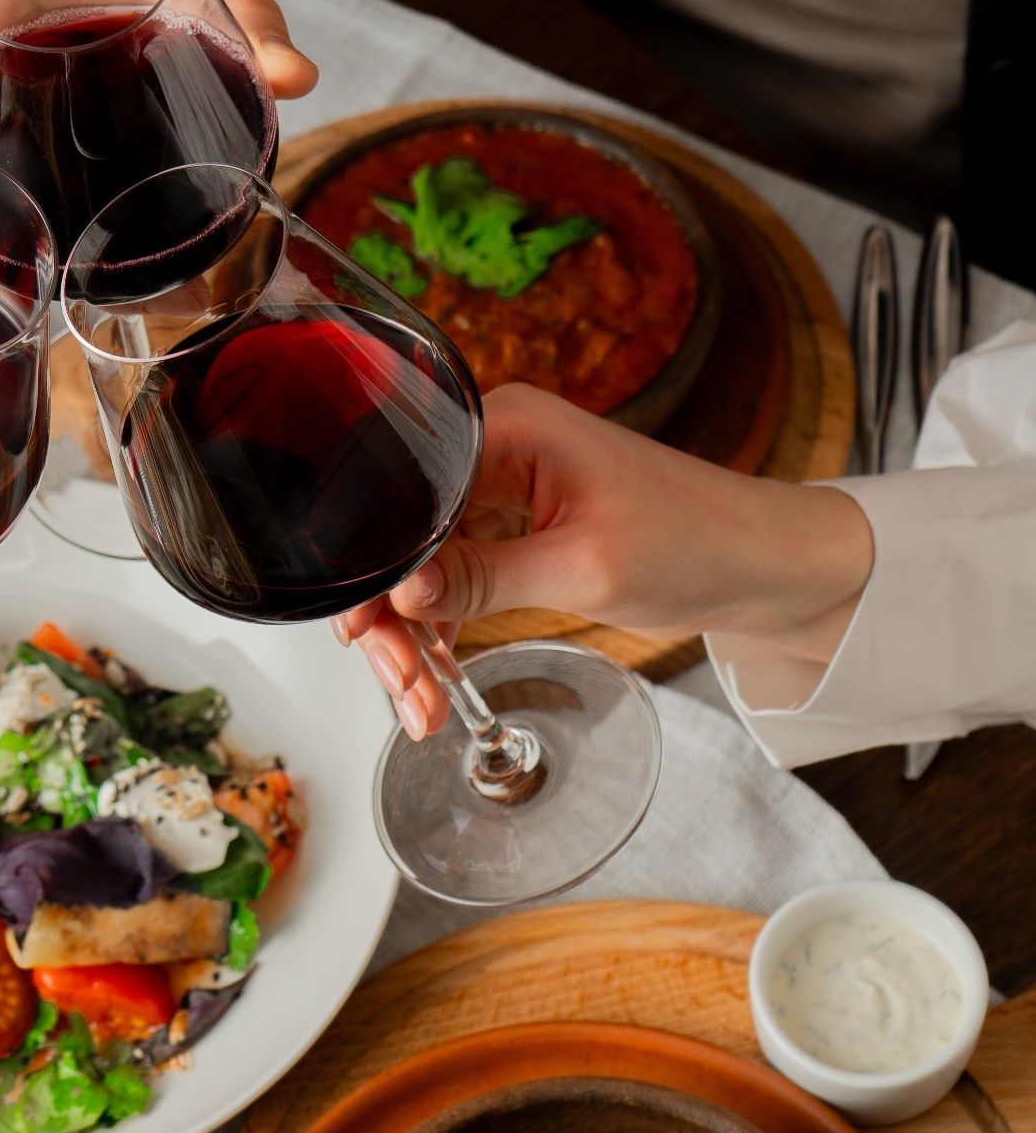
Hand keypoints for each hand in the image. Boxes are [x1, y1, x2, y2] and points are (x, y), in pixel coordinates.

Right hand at [334, 384, 874, 736]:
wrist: (764, 564)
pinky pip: (452, 578)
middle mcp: (493, 449)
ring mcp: (502, 489)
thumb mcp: (585, 566)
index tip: (367, 633)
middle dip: (388, 616)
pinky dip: (441, 630)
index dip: (372, 566)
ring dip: (411, 635)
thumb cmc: (699, 539)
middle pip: (399, 534)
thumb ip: (485, 575)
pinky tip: (438, 681)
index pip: (399, 492)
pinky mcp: (515, 528)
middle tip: (402, 685)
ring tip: (421, 704)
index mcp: (504, 429)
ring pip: (419, 566)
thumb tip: (402, 591)